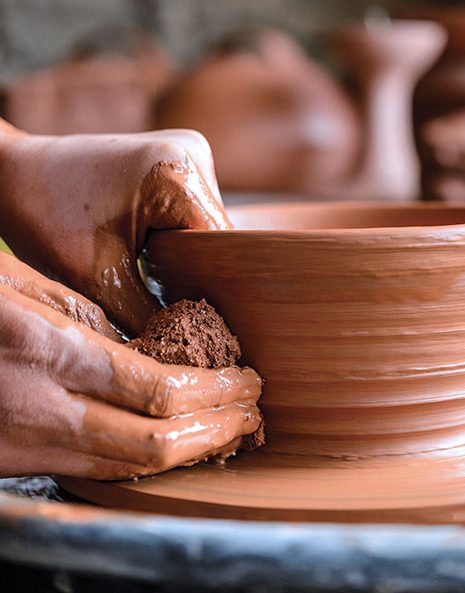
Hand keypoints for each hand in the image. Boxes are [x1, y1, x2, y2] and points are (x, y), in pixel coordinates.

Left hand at [0, 119, 231, 335]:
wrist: (12, 171)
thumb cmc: (44, 215)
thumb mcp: (98, 279)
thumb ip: (148, 318)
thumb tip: (184, 346)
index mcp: (177, 174)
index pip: (220, 249)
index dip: (206, 286)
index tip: (189, 314)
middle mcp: (192, 154)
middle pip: (215, 236)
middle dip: (193, 270)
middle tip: (161, 294)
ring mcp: (187, 151)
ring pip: (205, 225)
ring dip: (185, 253)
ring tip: (149, 265)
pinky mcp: (176, 157)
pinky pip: (192, 210)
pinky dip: (176, 235)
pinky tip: (149, 245)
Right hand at [0, 254, 261, 479]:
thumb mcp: (24, 286)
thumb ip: (88, 320)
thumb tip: (150, 348)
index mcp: (50, 352)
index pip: (161, 391)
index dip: (216, 394)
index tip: (249, 381)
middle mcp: (43, 410)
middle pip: (157, 440)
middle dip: (217, 429)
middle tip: (254, 413)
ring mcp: (27, 444)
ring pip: (131, 467)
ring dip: (191, 451)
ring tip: (230, 432)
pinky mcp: (17, 461)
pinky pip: (98, 471)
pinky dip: (148, 460)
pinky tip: (176, 443)